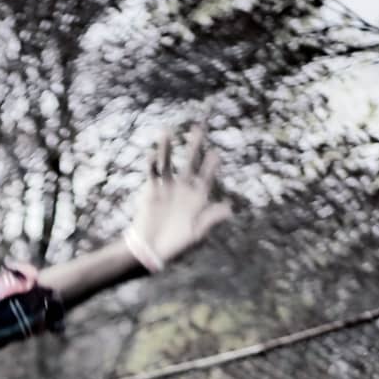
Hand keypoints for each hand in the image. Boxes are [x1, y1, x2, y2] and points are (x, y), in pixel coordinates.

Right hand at [124, 124, 231, 272]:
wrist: (150, 251)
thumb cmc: (175, 245)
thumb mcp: (196, 234)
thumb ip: (210, 219)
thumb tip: (229, 209)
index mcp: (196, 198)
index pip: (206, 177)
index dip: (210, 165)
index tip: (214, 153)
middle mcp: (183, 189)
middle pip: (190, 162)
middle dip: (194, 146)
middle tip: (199, 127)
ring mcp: (167, 188)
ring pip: (168, 163)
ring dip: (168, 148)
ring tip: (167, 132)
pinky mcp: (152, 191)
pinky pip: (152, 174)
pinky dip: (152, 165)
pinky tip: (152, 155)